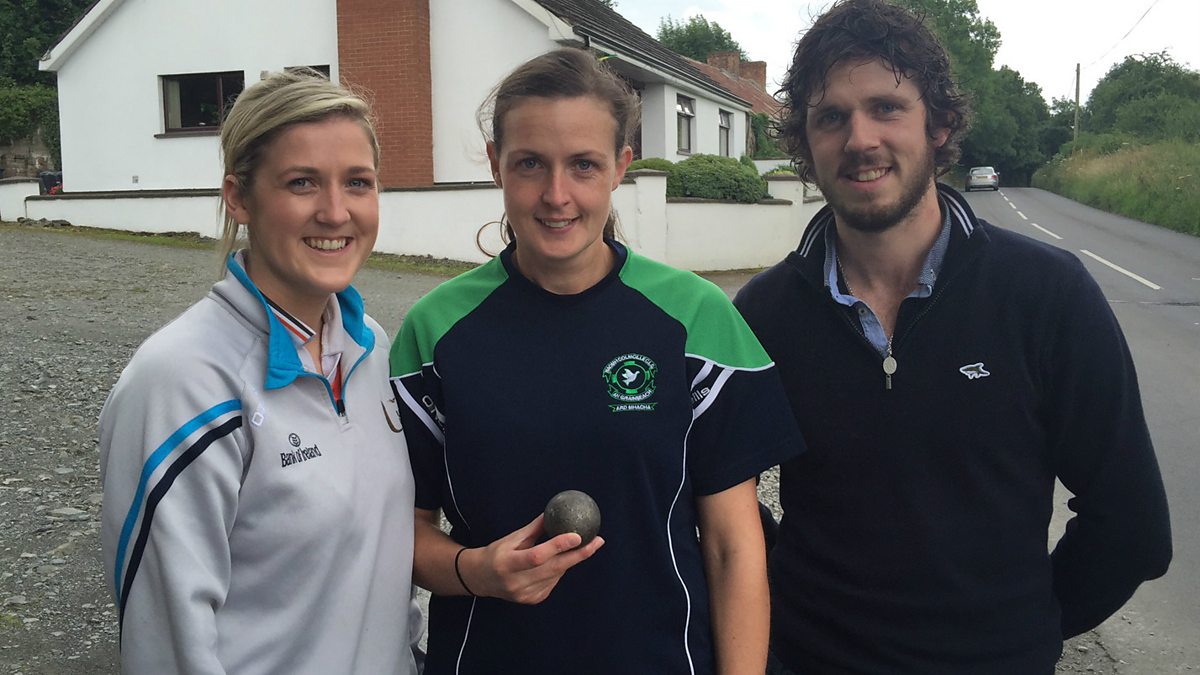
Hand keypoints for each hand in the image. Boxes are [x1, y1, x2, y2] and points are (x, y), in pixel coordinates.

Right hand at [462, 514, 603, 603]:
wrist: (480, 578)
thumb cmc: (497, 553)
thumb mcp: (512, 538)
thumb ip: (535, 528)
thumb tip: (555, 512)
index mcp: (507, 564)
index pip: (537, 556)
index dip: (558, 546)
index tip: (577, 535)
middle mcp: (516, 582)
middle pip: (554, 568)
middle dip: (579, 554)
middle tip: (597, 541)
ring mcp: (524, 594)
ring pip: (556, 575)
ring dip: (568, 560)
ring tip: (576, 547)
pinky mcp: (531, 600)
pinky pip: (553, 582)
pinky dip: (559, 571)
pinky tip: (557, 562)